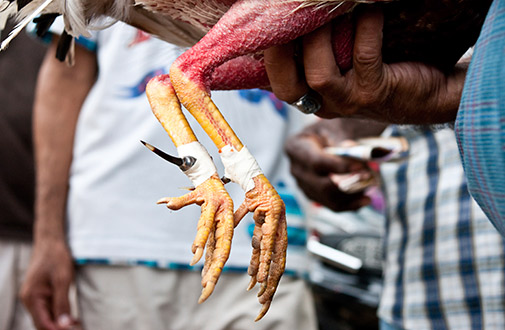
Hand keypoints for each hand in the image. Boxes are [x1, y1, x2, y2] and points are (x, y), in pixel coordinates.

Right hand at [20, 238, 78, 329]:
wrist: (51, 240)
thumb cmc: (56, 256)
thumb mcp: (62, 279)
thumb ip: (62, 303)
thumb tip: (65, 324)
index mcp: (31, 297)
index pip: (43, 323)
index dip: (58, 329)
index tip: (73, 329)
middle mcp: (29, 300)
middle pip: (43, 323)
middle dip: (59, 328)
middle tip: (78, 328)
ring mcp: (35, 297)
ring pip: (47, 317)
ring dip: (60, 323)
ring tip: (77, 325)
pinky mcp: (42, 293)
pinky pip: (49, 309)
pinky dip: (60, 315)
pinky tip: (73, 319)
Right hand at [264, 7, 467, 123]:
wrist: (427, 94)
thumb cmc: (381, 71)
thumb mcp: (344, 66)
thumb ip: (319, 53)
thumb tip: (301, 21)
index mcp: (314, 98)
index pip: (279, 85)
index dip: (268, 59)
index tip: (267, 30)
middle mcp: (326, 106)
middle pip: (288, 88)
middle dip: (281, 53)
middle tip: (288, 19)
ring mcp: (350, 103)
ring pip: (320, 75)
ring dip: (320, 38)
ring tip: (330, 8)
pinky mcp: (375, 92)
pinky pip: (363, 55)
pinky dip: (365, 27)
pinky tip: (371, 10)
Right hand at [285, 119, 382, 211]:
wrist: (322, 138)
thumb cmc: (327, 130)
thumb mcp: (333, 127)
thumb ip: (342, 140)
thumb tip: (353, 151)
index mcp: (296, 147)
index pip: (316, 162)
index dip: (338, 167)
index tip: (360, 166)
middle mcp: (296, 169)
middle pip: (321, 185)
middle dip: (348, 184)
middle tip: (369, 177)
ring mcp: (303, 185)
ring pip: (328, 198)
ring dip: (352, 196)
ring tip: (370, 186)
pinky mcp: (314, 195)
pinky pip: (332, 205)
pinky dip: (351, 204)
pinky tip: (366, 198)